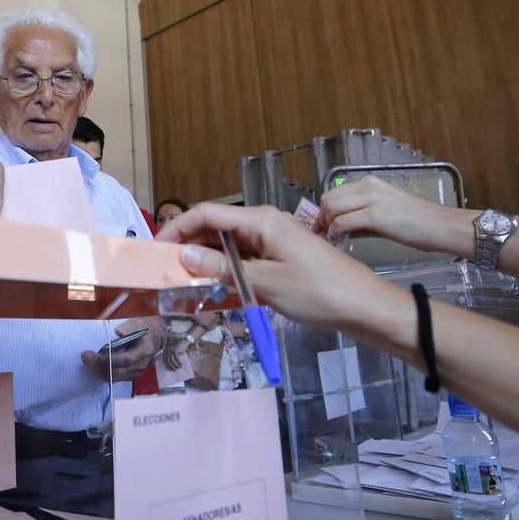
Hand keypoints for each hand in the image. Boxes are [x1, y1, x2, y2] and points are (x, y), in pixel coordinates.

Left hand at [81, 317, 166, 381]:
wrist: (154, 338)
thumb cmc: (144, 329)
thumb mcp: (138, 323)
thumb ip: (129, 327)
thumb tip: (118, 331)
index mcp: (144, 350)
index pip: (127, 359)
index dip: (111, 359)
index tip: (96, 354)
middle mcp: (141, 364)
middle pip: (118, 371)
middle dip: (99, 366)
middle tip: (85, 356)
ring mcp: (136, 372)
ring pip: (114, 377)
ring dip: (98, 370)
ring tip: (87, 360)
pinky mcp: (130, 376)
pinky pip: (114, 379)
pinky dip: (103, 373)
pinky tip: (95, 365)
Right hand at [156, 204, 395, 331]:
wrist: (362, 305)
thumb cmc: (316, 291)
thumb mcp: (264, 282)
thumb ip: (221, 269)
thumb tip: (184, 256)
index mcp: (260, 220)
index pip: (207, 213)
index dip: (177, 227)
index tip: (156, 249)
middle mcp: (264, 223)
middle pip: (215, 227)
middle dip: (188, 244)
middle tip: (165, 270)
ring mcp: (273, 240)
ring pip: (228, 244)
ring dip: (206, 260)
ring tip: (183, 281)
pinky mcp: (280, 257)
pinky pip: (244, 257)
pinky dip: (226, 269)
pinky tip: (215, 287)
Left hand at [164, 337, 189, 370]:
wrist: (185, 342)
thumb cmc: (180, 348)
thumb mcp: (176, 353)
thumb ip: (173, 357)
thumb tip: (173, 365)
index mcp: (166, 351)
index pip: (165, 360)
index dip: (167, 366)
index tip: (170, 370)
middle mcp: (167, 351)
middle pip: (168, 361)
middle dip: (171, 367)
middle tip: (175, 370)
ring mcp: (170, 350)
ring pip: (172, 361)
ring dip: (175, 365)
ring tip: (179, 367)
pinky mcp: (174, 350)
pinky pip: (176, 359)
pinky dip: (179, 362)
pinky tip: (181, 364)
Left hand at [316, 176, 467, 253]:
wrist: (439, 226)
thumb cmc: (416, 223)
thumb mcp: (384, 212)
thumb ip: (360, 217)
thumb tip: (340, 228)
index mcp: (369, 183)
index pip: (334, 193)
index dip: (324, 211)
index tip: (323, 227)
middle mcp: (367, 186)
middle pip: (328, 198)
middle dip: (322, 218)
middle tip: (326, 235)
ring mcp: (371, 198)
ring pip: (331, 208)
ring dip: (328, 226)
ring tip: (335, 239)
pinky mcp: (375, 214)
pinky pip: (342, 222)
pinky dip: (336, 233)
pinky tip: (342, 241)